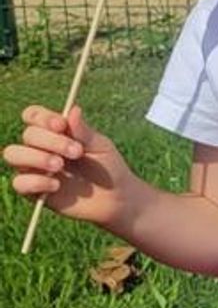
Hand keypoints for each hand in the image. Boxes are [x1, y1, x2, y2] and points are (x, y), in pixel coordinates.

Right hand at [5, 104, 134, 230]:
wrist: (115, 198)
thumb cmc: (108, 168)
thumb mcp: (100, 147)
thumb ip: (84, 131)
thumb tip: (73, 109)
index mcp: (54, 131)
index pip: (33, 115)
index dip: (43, 118)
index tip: (62, 125)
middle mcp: (39, 147)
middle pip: (28, 134)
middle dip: (51, 141)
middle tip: (77, 152)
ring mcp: (33, 168)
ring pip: (13, 154)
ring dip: (35, 157)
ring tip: (60, 165)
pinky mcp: (33, 190)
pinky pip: (18, 183)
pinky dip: (35, 181)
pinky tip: (56, 185)